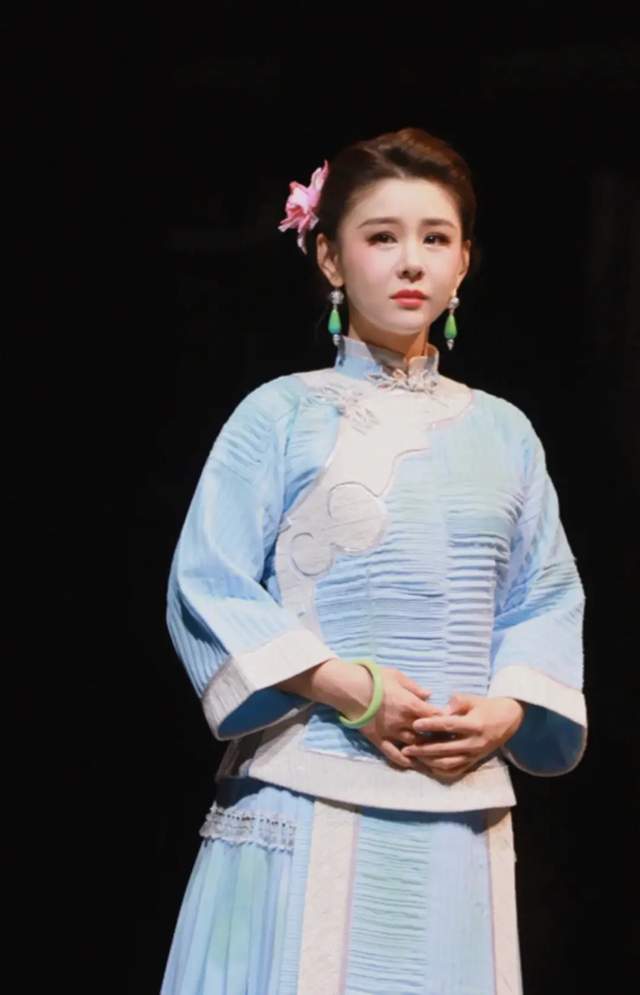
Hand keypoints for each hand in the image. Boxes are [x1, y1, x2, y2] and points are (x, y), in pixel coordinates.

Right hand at [354, 668, 445, 770]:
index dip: (446, 720)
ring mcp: (391, 733)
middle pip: (427, 735)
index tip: (452, 723)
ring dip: (425, 751)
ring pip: (413, 746)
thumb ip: (415, 688)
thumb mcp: (398, 676)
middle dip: (439, 739)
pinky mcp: (379, 740)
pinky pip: (393, 754)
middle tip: (448, 742)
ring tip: (435, 756)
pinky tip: (411, 764)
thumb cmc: (375, 679)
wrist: (350, 688)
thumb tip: (430, 695)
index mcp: (411, 705)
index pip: (436, 717)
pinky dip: (404, 760)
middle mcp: (404, 722)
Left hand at [400, 693, 525, 781]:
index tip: (415, 724)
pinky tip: (426, 765)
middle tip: (406, 747)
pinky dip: (439, 770)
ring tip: (413, 757)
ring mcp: (474, 755)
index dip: (431, 725)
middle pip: (445, 749)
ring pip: (448, 763)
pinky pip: (455, 770)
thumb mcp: (473, 699)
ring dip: (429, 762)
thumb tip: (441, 710)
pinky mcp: (473, 762)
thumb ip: (457, 702)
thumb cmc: (487, 707)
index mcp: (474, 725)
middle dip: (424, 749)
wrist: (508, 720)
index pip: (449, 726)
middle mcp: (474, 743)